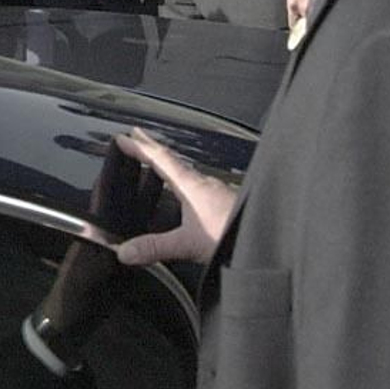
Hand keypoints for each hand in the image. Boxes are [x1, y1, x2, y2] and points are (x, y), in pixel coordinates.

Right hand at [113, 128, 239, 266]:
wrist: (265, 239)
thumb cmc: (234, 236)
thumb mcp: (187, 244)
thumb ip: (155, 247)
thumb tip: (125, 251)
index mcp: (192, 186)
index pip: (160, 159)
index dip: (140, 148)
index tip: (124, 138)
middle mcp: (205, 183)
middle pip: (173, 160)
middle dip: (153, 148)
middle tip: (138, 137)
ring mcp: (217, 191)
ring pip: (188, 172)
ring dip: (170, 164)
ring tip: (158, 164)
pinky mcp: (226, 202)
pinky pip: (199, 184)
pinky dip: (185, 181)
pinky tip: (188, 194)